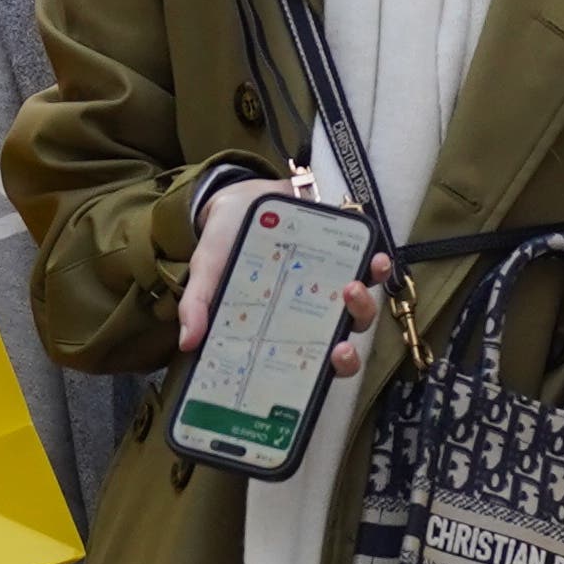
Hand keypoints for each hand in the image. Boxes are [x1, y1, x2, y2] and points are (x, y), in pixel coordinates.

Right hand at [174, 167, 384, 376]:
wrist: (240, 194)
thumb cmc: (226, 242)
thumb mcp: (208, 270)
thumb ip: (199, 303)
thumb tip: (188, 343)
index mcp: (283, 326)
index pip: (311, 361)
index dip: (326, 369)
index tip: (328, 364)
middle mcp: (313, 312)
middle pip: (342, 338)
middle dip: (347, 348)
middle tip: (339, 342)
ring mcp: (331, 284)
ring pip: (360, 307)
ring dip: (364, 304)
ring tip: (351, 288)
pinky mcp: (343, 254)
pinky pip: (367, 267)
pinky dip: (375, 266)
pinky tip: (375, 260)